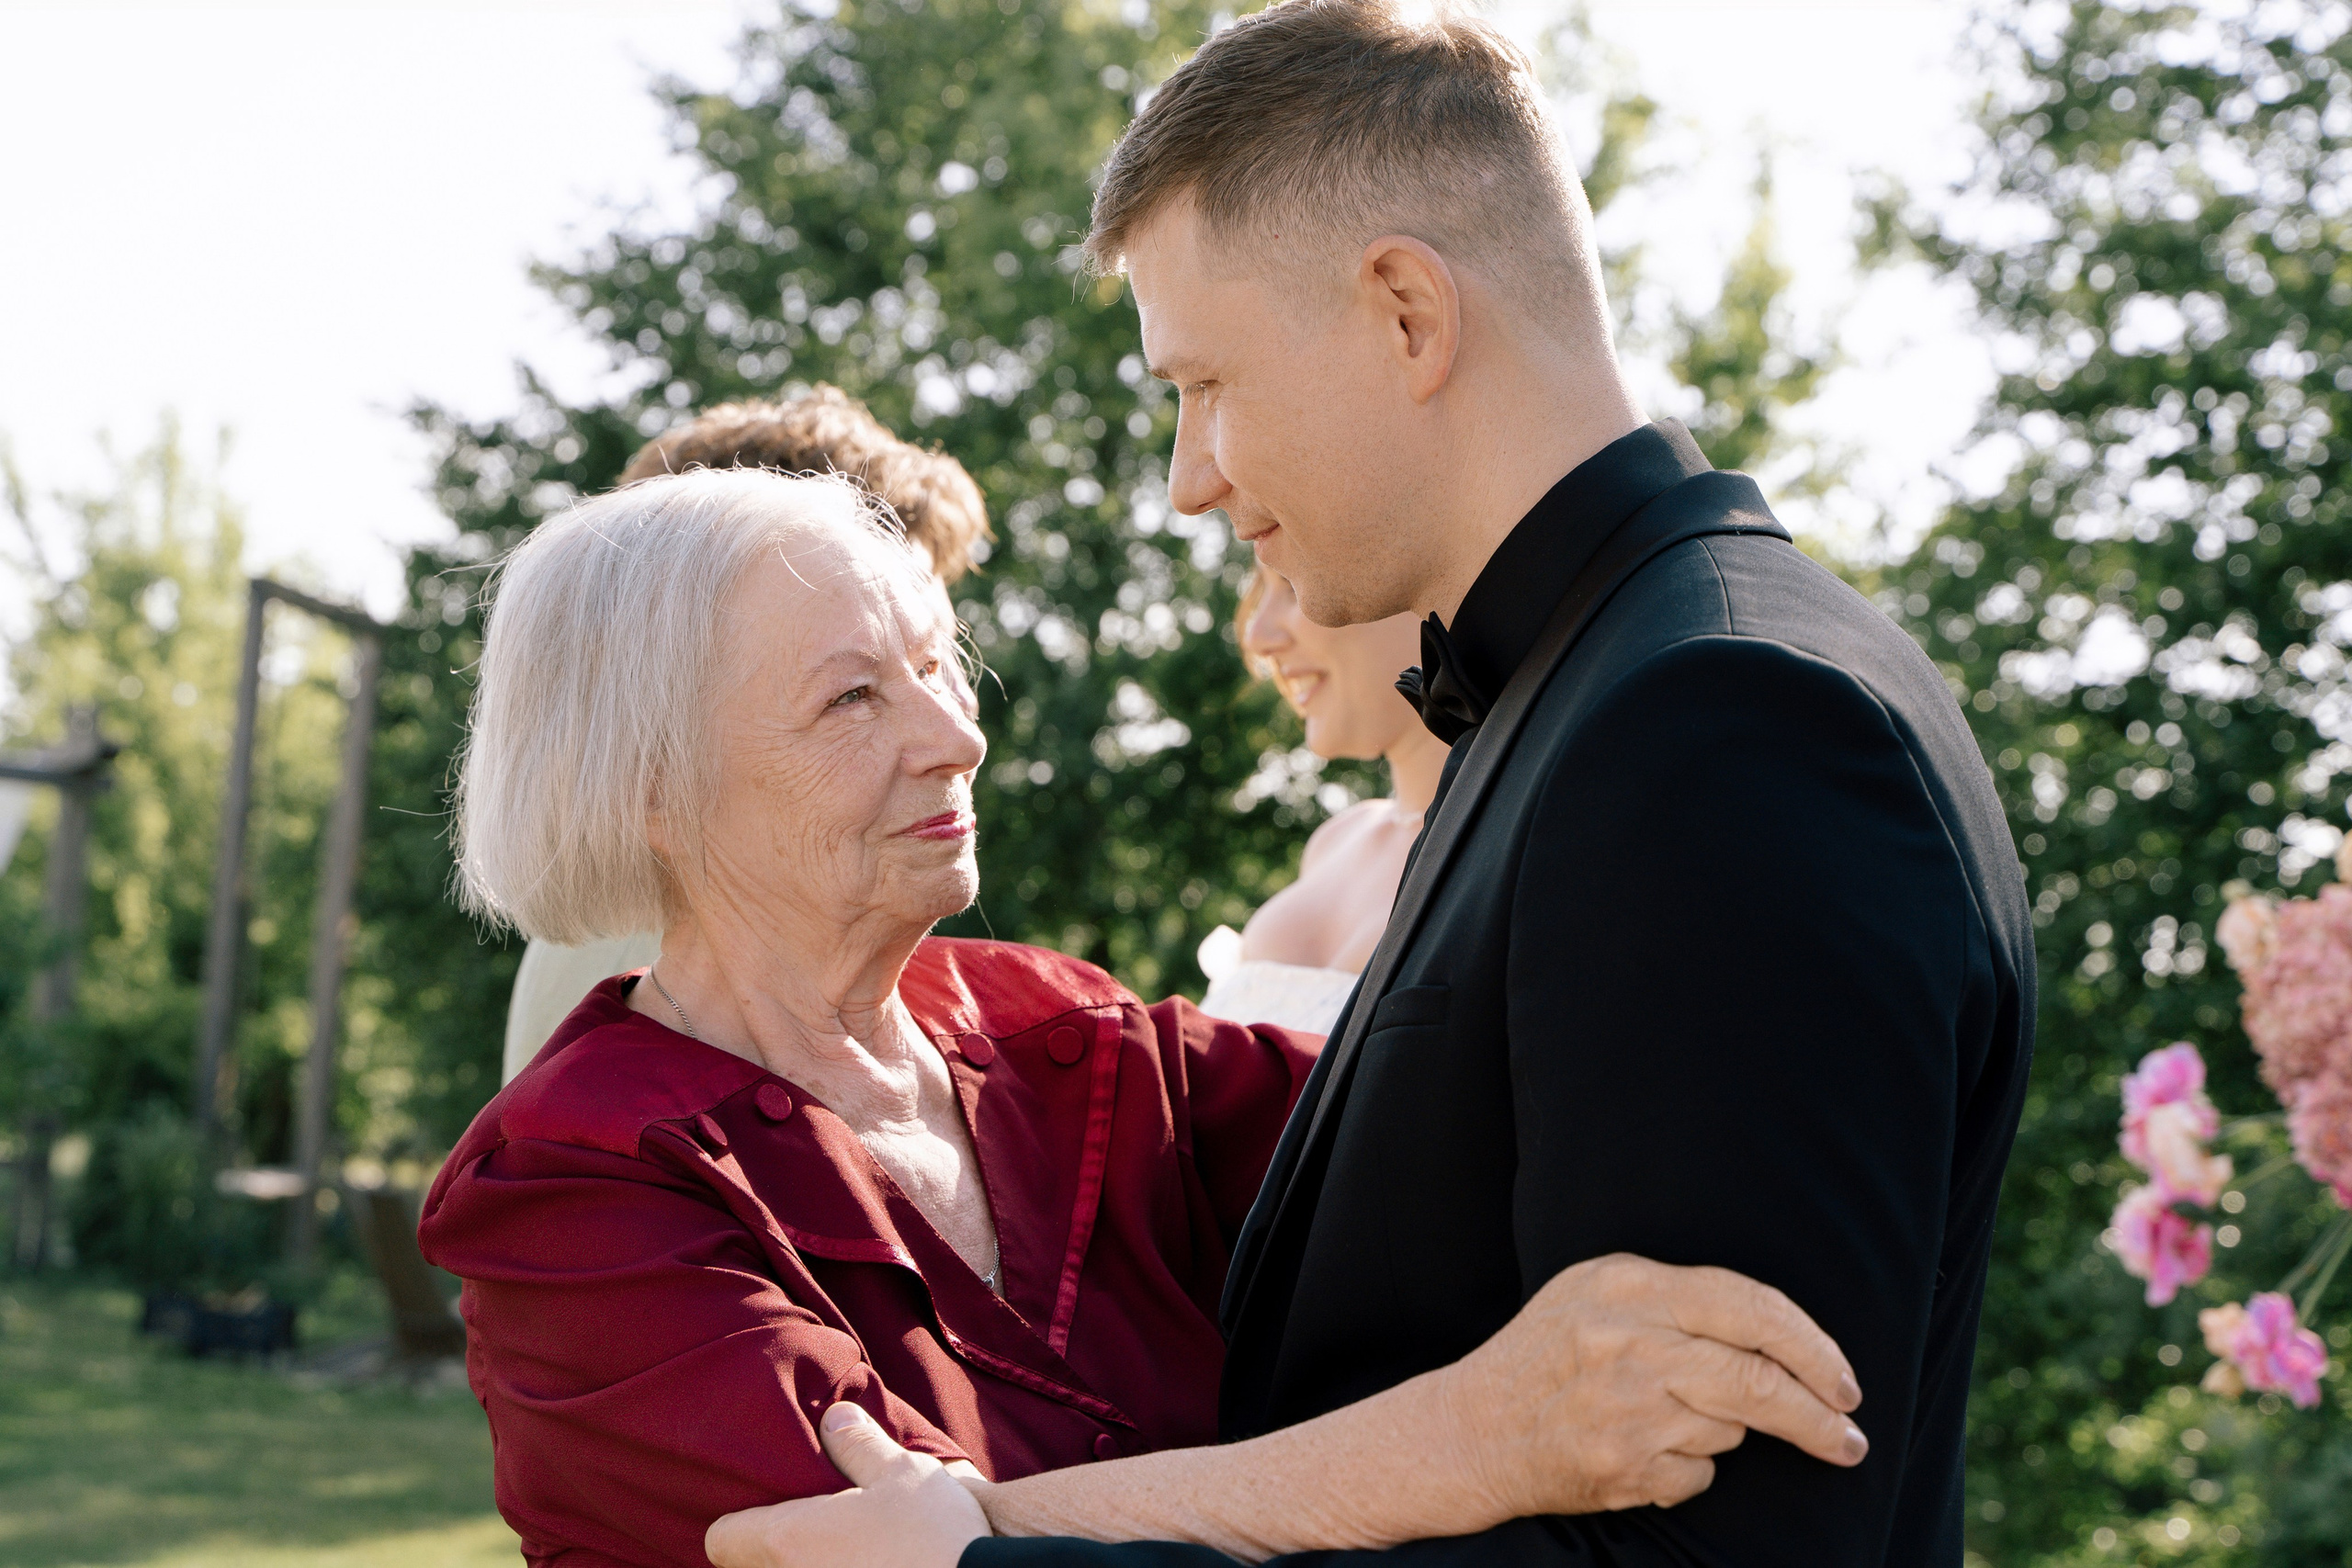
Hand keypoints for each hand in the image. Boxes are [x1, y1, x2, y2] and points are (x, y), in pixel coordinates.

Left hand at [706, 1403, 990, 1567]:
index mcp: (787, 1539)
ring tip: (845, 1549)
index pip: (720, 1539)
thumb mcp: (901, 1472)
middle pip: (748, 1567)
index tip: (766, 1509)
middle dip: (773, 1548)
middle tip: (811, 1525)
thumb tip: (834, 1419)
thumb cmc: (931, 1534)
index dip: (737, 1523)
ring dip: (805, 1566)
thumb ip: (860, 1446)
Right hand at [1436, 1253, 1868, 1516]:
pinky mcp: (1625, 1468)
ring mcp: (1628, 1411)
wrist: (1475, 1428)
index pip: (1752, 1308)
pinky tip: (1645, 1449)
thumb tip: (1784, 1332)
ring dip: (1723, 1430)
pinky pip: (1700, 1473)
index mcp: (1631, 1288)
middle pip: (1760, 1381)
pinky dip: (1689, 1467)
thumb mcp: (1599, 1290)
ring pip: (1731, 1429)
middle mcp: (1631, 1345)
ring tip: (1667, 1416)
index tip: (1844, 1381)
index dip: (1813, 1347)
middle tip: (1848, 1437)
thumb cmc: (1548, 1350)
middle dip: (1819, 1416)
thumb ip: (1681, 1297)